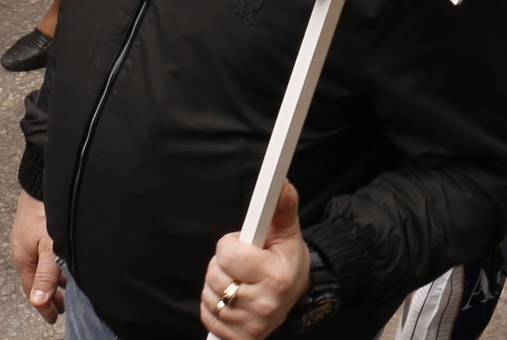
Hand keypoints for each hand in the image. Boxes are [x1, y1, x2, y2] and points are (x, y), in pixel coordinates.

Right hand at [9, 194, 63, 322]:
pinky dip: (52, 263)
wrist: (40, 180)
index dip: (43, 306)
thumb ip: (46, 275)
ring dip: (52, 279)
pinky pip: (42, 253)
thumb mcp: (49, 247)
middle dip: (49, 295)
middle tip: (62, 307)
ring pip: (40, 265)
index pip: (32, 290)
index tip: (53, 318)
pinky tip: (63, 260)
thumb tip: (38, 302)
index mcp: (23, 257)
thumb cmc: (44, 211)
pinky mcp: (34, 226)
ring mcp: (27, 237)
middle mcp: (23, 249)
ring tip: (66, 288)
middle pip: (35, 279)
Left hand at [201, 182, 308, 339]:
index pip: (226, 254)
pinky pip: (208, 315)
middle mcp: (264, 304)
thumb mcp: (287, 231)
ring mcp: (252, 325)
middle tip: (242, 265)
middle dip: (223, 265)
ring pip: (210, 295)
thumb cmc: (287, 260)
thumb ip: (282, 205)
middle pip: (215, 275)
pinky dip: (214, 306)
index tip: (244, 246)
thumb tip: (280, 183)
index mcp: (274, 276)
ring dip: (218, 285)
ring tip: (238, 281)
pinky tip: (232, 299)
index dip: (230, 245)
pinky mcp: (241, 338)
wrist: (298, 295)